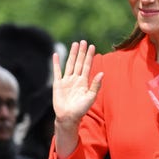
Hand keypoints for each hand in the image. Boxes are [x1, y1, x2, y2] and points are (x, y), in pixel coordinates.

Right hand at [52, 41, 102, 157]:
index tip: (92, 46)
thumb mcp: (91, 97)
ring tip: (74, 44)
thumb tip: (102, 73)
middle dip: (81, 52)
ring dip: (72, 54)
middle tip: (83, 41)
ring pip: (69, 64)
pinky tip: (56, 55)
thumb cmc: (81, 109)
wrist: (69, 116)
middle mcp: (76, 79)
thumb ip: (95, 85)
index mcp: (84, 82)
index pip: (87, 65)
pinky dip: (56, 63)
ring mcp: (66, 80)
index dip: (89, 56)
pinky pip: (57, 71)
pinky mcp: (58, 84)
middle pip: (79, 62)